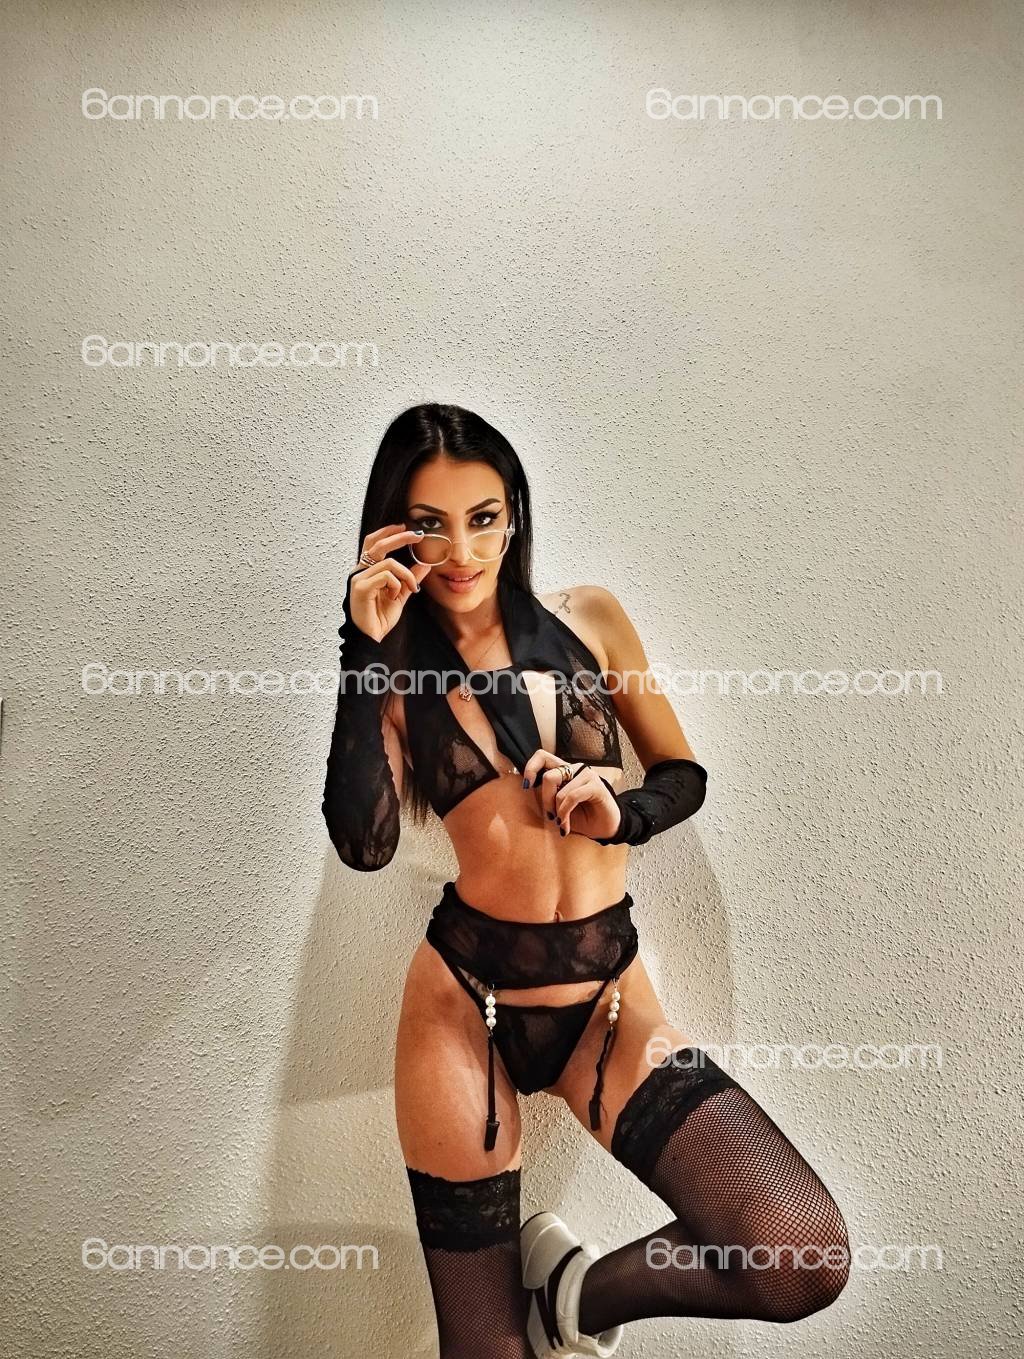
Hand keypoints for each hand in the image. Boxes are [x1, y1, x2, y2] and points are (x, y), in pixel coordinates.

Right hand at [347, 522, 432, 641]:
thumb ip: (409, 579)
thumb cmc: (380, 619)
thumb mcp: (400, 595)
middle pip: (377, 544)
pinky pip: (386, 576)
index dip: (387, 533)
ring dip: (405, 575)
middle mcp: (360, 572)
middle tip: (416, 535)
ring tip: (409, 589)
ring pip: (389, 564)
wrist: (372, 638)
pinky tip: (393, 597)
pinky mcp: (361, 588)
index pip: (374, 544)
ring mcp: (358, 579)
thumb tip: (424, 564)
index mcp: (367, 571)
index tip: (404, 527)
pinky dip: (396, 585)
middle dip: (398, 537)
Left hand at [519, 748, 622, 840]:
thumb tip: (526, 789)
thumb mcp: (556, 806)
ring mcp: (587, 775)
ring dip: (556, 810)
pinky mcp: (597, 786)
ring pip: (561, 788)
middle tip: (550, 816)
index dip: (530, 768)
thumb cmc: (580, 817)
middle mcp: (575, 769)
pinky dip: (565, 812)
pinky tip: (565, 825)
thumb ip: (545, 794)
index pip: (542, 756)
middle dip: (545, 800)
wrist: (603, 829)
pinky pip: (572, 796)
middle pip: (548, 776)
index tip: (527, 786)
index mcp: (564, 770)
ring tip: (561, 823)